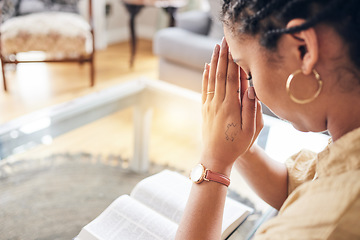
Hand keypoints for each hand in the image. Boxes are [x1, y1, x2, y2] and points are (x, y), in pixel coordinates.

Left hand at [201, 38, 262, 171]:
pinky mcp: (205, 109)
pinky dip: (206, 76)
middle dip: (223, 55)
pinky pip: (205, 88)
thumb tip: (251, 88)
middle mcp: (218, 102)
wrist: (215, 157)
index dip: (233, 61)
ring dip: (214, 61)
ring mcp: (209, 105)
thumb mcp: (250, 130)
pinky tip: (207, 67)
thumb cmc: (236, 145)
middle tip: (224, 39)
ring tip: (216, 47)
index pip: (233, 78)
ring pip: (211, 79)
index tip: (234, 46)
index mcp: (231, 106)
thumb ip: (251, 108)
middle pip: (221, 74)